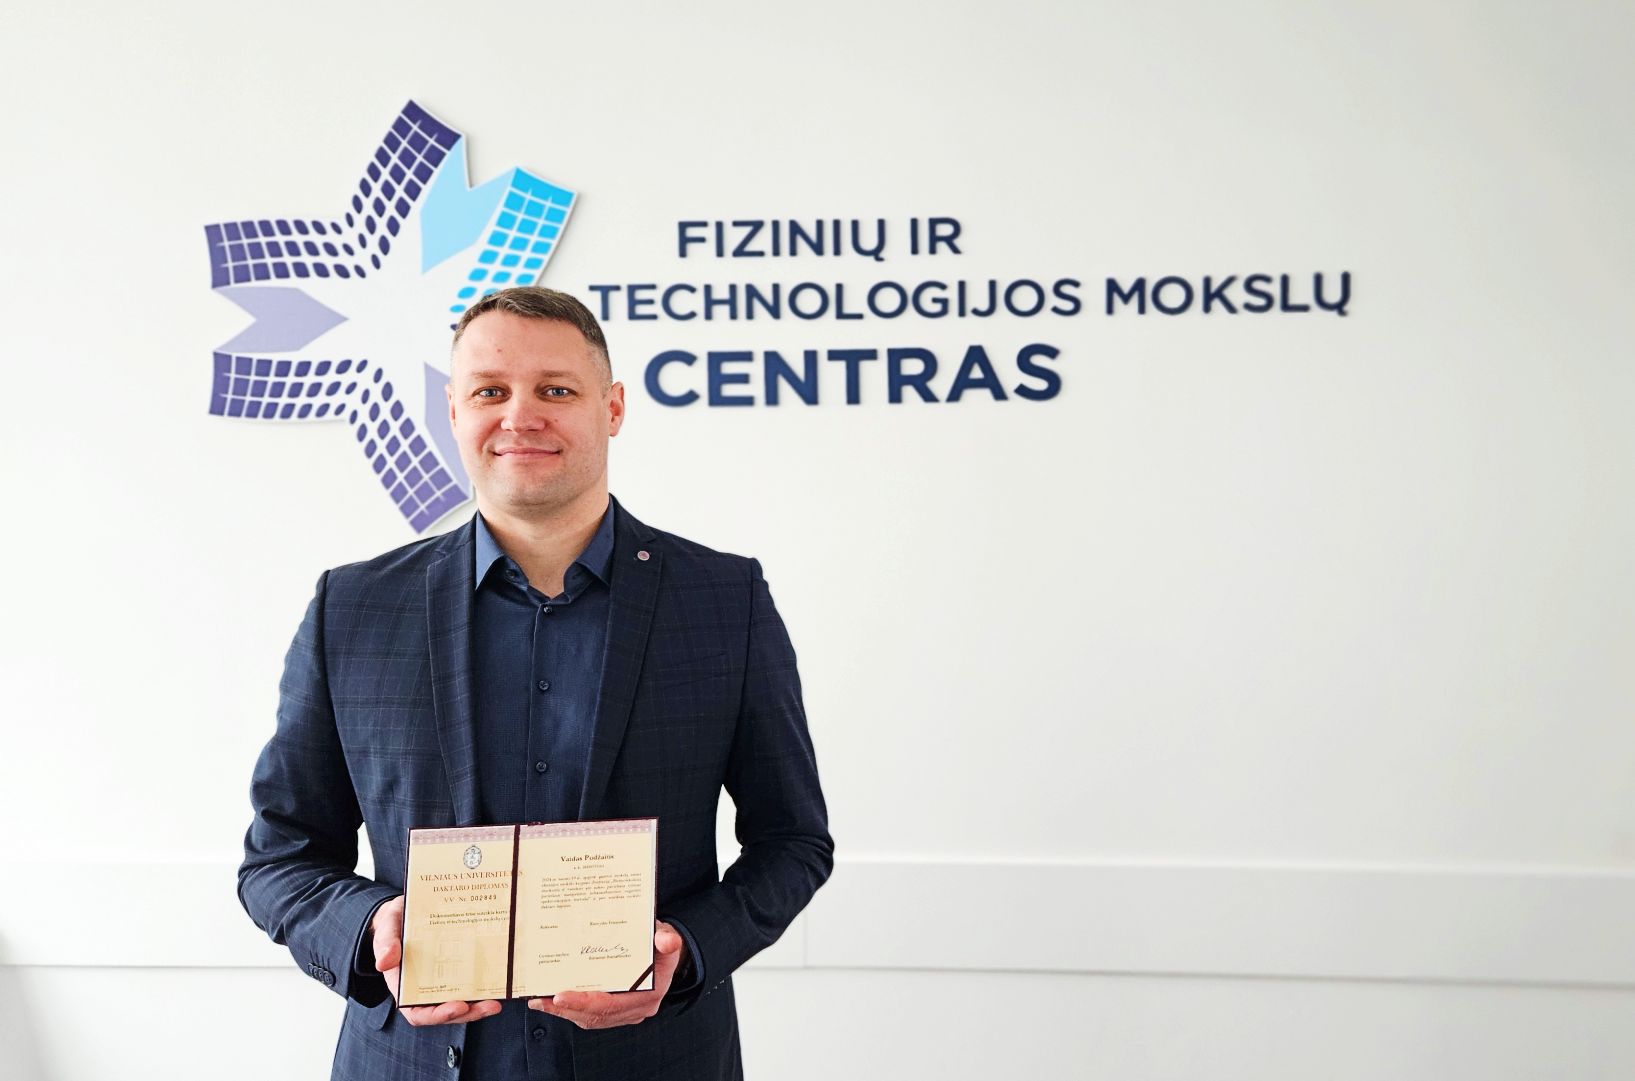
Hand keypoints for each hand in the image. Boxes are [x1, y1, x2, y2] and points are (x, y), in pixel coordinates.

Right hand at [372, 895, 503, 1025]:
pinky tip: (496, 983)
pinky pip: (467, 984)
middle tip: (490, 1006)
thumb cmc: (393, 923)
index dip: (438, 1015)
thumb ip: (386, 942)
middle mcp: (423, 988)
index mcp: (403, 985)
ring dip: (478, 1006)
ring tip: (495, 1002)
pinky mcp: (454, 969)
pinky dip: (480, 987)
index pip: (417, 1012)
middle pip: (445, 1011)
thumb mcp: (387, 927)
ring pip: (459, 1001)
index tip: (459, 1006)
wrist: (405, 910)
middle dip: (467, 1013)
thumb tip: (384, 962)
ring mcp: (440, 980)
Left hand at [527, 921, 684, 1029]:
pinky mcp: (614, 1012)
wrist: (664, 954)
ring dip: (563, 1011)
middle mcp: (636, 1009)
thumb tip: (667, 941)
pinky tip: (550, 1002)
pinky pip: (589, 1016)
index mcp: (649, 994)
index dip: (585, 1002)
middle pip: (596, 1015)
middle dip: (566, 1008)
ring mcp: (624, 1013)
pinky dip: (569, 1010)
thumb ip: (668, 939)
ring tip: (539, 1001)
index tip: (560, 995)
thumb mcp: (667, 936)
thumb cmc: (661, 945)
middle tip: (541, 1000)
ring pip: (590, 1019)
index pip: (612, 1004)